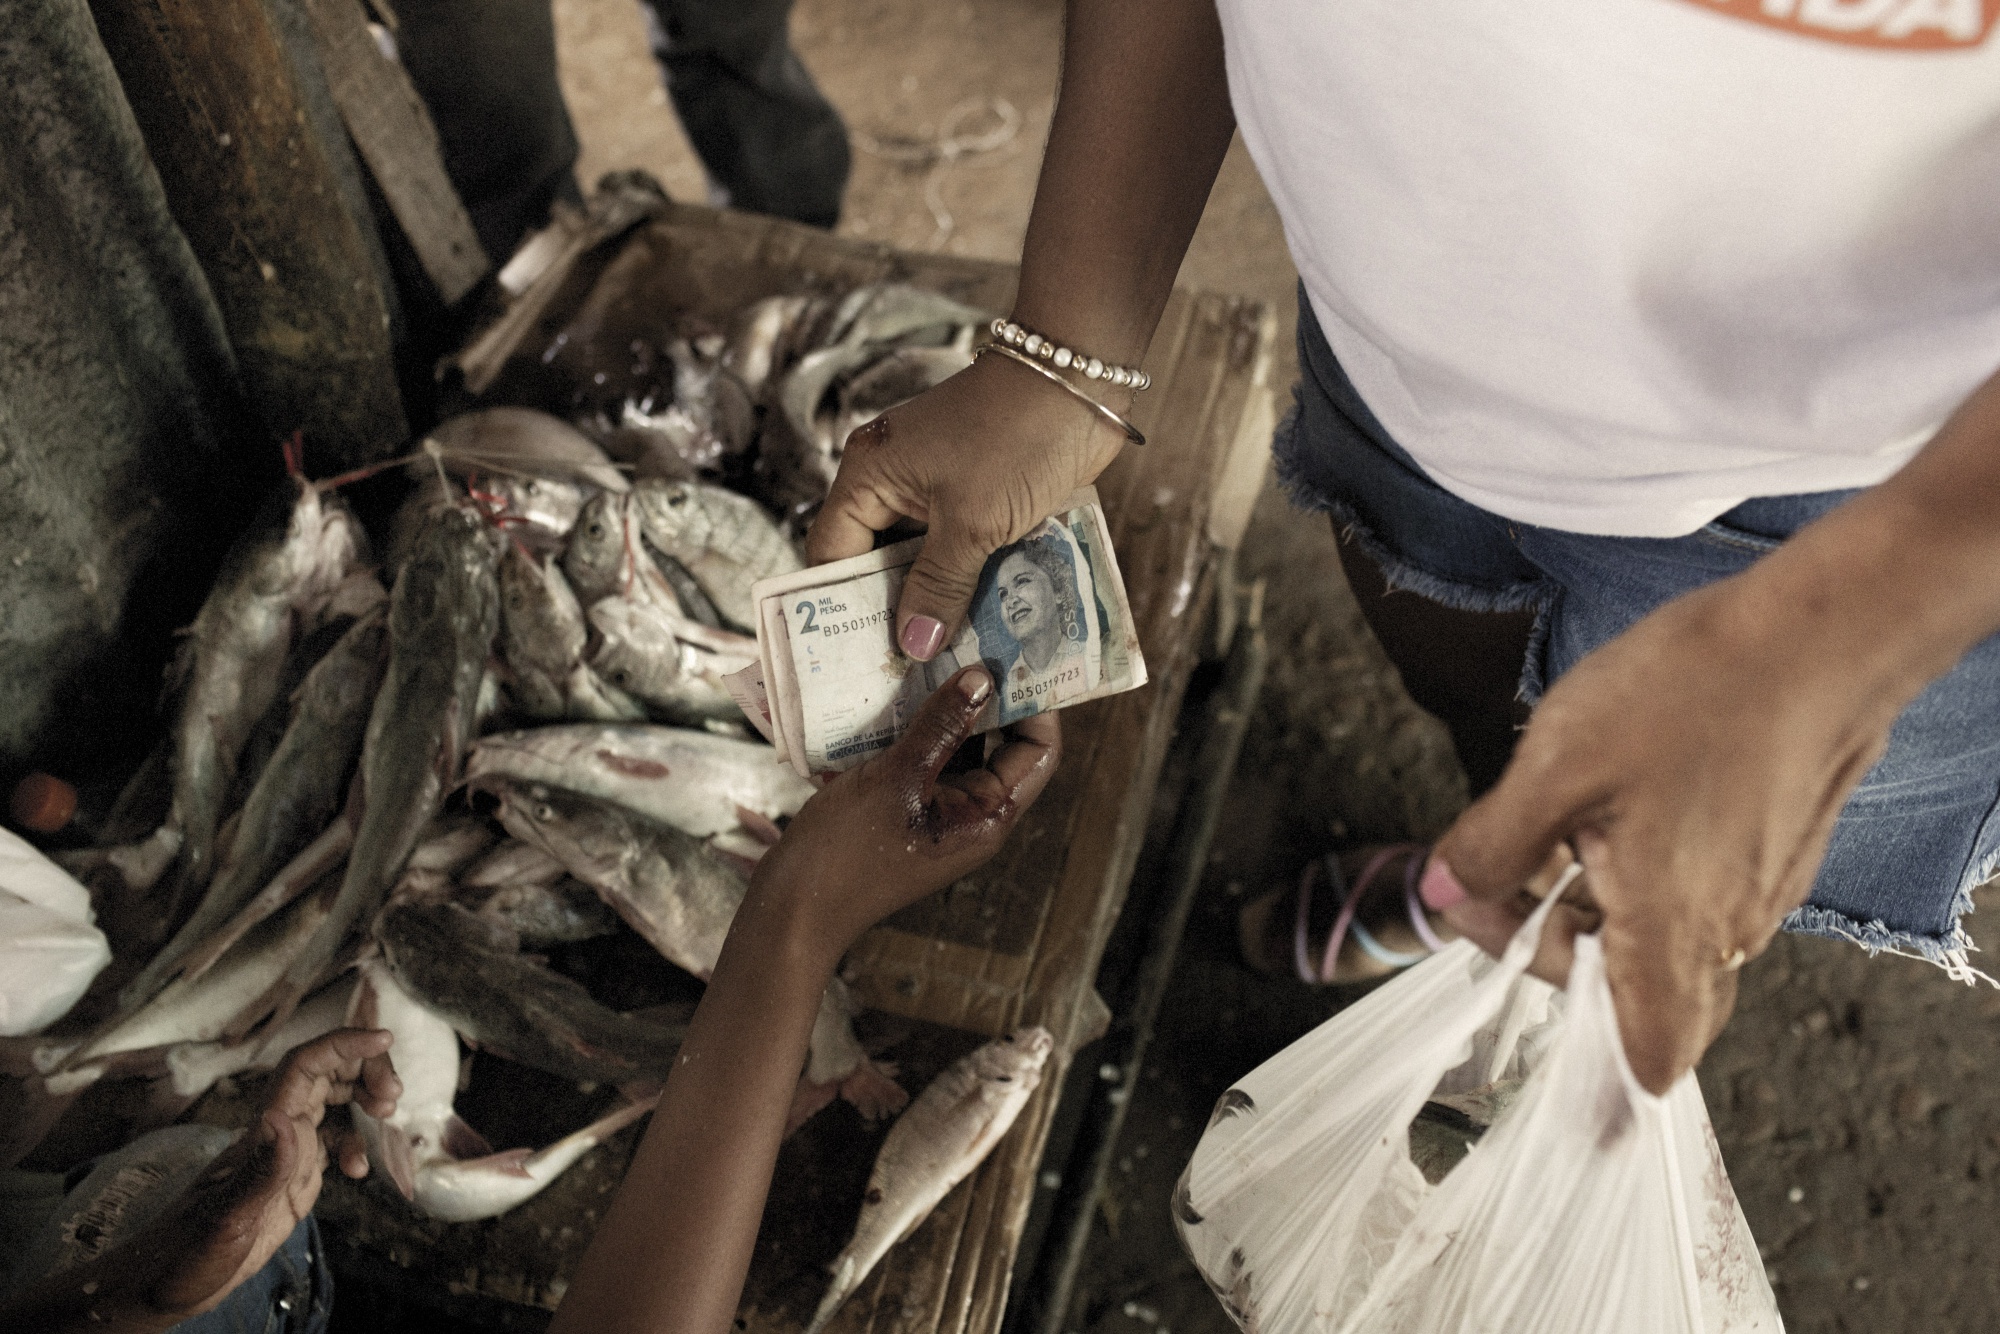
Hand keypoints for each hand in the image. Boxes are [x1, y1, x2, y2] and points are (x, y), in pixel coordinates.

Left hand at [141, 1029, 399, 1319]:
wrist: (166, 1286)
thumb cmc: (187, 1256)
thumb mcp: (227, 1217)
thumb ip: (260, 1170)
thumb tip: (282, 1120)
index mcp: (264, 1133)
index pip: (306, 1067)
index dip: (345, 1045)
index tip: (383, 1039)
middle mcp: (277, 1134)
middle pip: (326, 1074)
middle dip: (365, 1071)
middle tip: (391, 1096)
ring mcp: (286, 1155)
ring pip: (333, 1103)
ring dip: (365, 1101)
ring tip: (387, 1118)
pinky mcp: (292, 1178)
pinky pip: (333, 1142)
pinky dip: (357, 1145)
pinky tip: (360, 1170)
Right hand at [752, 666, 1060, 955]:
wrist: (791, 911)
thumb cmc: (847, 853)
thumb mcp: (897, 778)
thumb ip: (942, 725)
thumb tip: (983, 677)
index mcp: (988, 815)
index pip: (1038, 750)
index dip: (1035, 702)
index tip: (1013, 652)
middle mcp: (972, 813)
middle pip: (999, 742)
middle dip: (985, 693)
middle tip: (967, 638)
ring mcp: (937, 811)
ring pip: (956, 745)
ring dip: (942, 705)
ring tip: (927, 653)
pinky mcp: (904, 808)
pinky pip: (921, 757)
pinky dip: (911, 725)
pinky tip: (889, 690)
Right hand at [805, 354, 1127, 660]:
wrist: (1082, 378)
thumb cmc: (1017, 437)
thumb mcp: (974, 520)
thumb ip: (939, 585)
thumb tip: (910, 646)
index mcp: (868, 474)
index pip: (831, 553)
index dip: (841, 607)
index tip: (858, 660)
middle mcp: (892, 480)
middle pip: (876, 562)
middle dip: (894, 613)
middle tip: (904, 673)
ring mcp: (936, 487)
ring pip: (923, 559)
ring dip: (938, 602)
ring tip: (944, 662)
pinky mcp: (978, 494)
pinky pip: (960, 548)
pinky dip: (969, 581)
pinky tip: (982, 626)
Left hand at [1425, 570, 1902, 1093]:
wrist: (1816, 633)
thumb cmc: (1690, 696)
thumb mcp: (1557, 767)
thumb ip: (1492, 845)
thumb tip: (1441, 894)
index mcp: (1671, 932)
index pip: (1647, 1058)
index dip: (1593, 1073)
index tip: (1524, 992)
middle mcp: (1726, 929)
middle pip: (1634, 994)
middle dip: (1556, 948)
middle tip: (1500, 873)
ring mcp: (1759, 889)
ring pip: (1662, 936)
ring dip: (1593, 901)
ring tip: (1550, 819)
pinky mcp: (1774, 846)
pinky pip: (1697, 892)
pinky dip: (1640, 869)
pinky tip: (1610, 799)